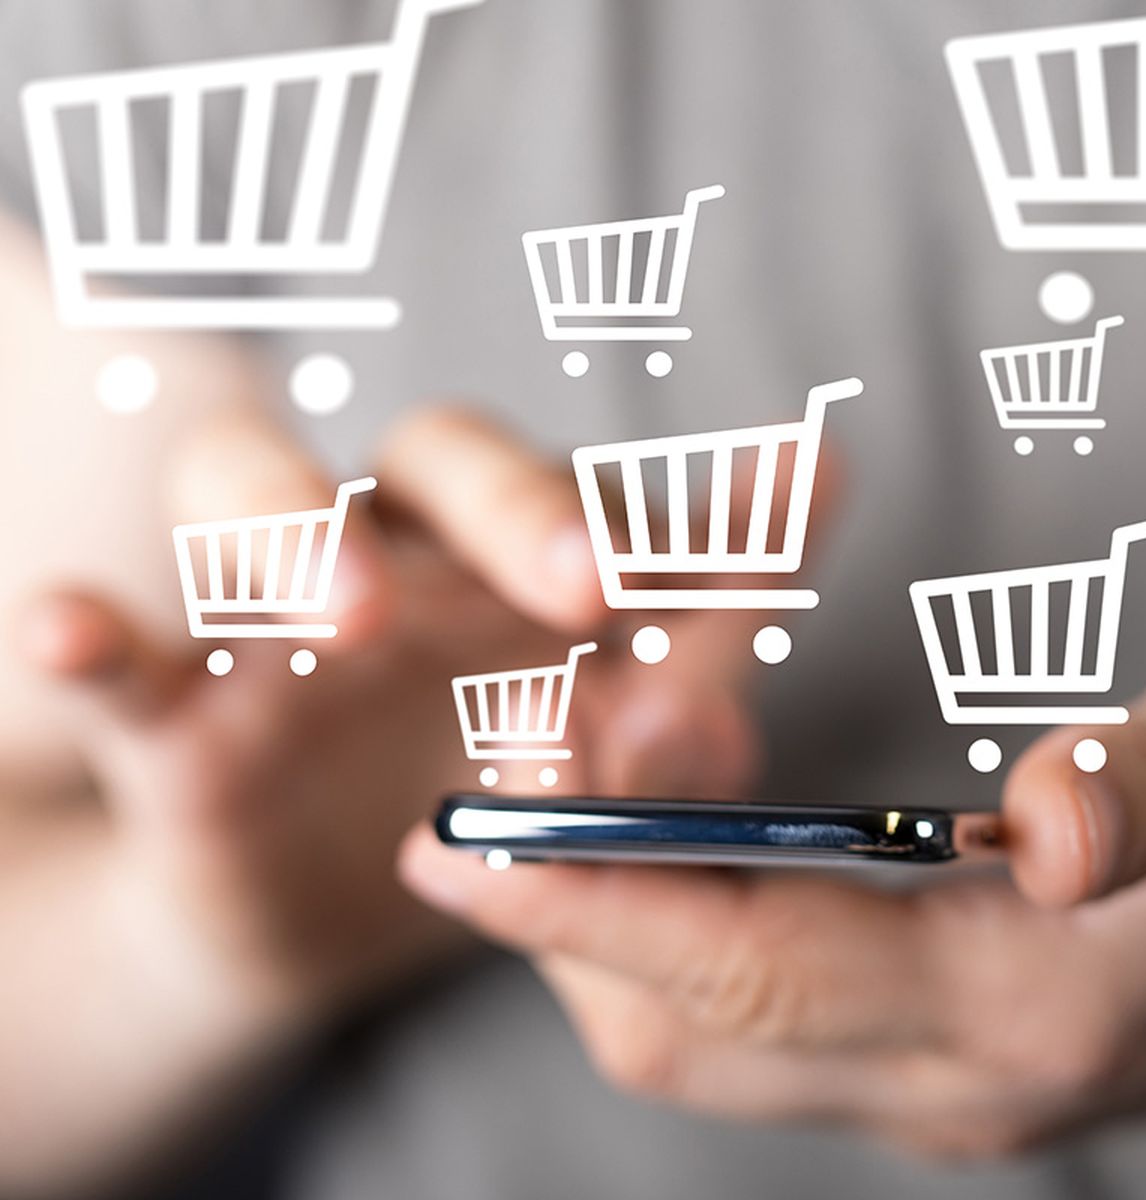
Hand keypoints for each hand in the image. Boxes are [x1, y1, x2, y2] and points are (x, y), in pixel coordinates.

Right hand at [6, 406, 769, 1190]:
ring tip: (354, 613)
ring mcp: (274, 615)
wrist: (353, 908)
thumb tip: (802, 522)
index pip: (597, 481)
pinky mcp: (172, 715)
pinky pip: (118, 656)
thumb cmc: (499, 781)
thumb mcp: (620, 726)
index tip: (776, 505)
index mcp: (519, 544)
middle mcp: (401, 539)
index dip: (668, 502)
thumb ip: (704, 642)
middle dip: (514, 506)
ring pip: (246, 495)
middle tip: (587, 586)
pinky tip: (69, 628)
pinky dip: (83, 630)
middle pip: (435, 455)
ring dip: (298, 531)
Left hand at [396, 660, 1145, 1157]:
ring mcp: (951, 1100)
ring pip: (713, 1047)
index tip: (453, 835)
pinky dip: (691, 949)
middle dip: (565, 919)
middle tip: (495, 777)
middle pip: (692, 1033)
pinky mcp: (952, 1080)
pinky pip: (765, 1035)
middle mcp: (962, 1083)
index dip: (590, 905)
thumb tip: (1044, 814)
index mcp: (1029, 1007)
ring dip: (617, 935)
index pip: (753, 971)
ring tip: (568, 800)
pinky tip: (684, 850)